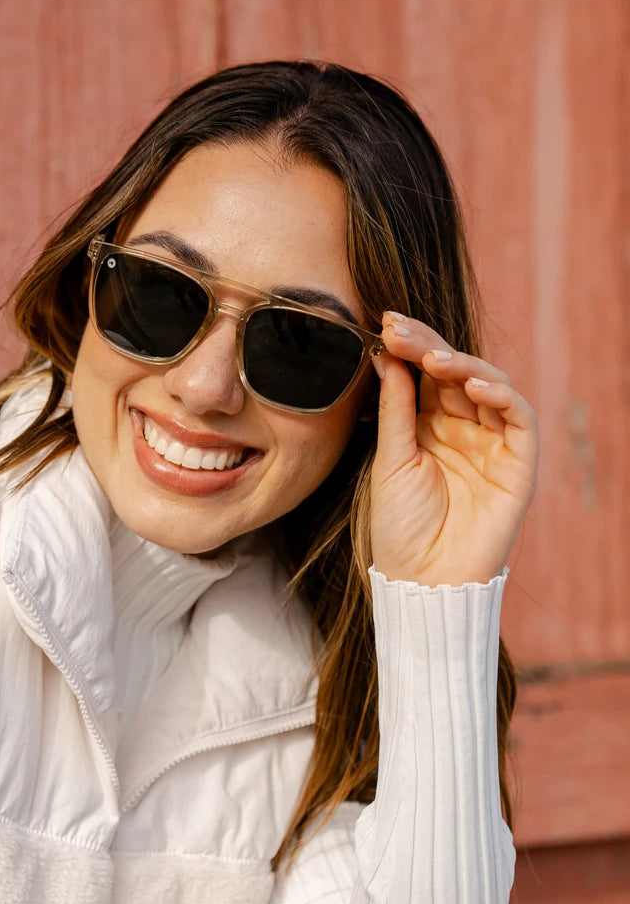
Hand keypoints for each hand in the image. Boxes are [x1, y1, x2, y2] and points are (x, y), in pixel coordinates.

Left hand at [369, 312, 537, 586]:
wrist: (423, 579)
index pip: (426, 374)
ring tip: (433, 357)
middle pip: (455, 372)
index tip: (385, 324)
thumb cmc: (400, 526)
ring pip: (489, 385)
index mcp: (429, 426)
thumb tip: (388, 356)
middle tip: (401, 328)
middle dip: (429, 345)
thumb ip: (395, 409)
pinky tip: (473, 385)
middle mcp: (463, 428)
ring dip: (462, 365)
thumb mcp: (390, 461)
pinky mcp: (519, 463)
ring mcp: (493, 443)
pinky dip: (501, 396)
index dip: (410, 347)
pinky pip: (519, 418)